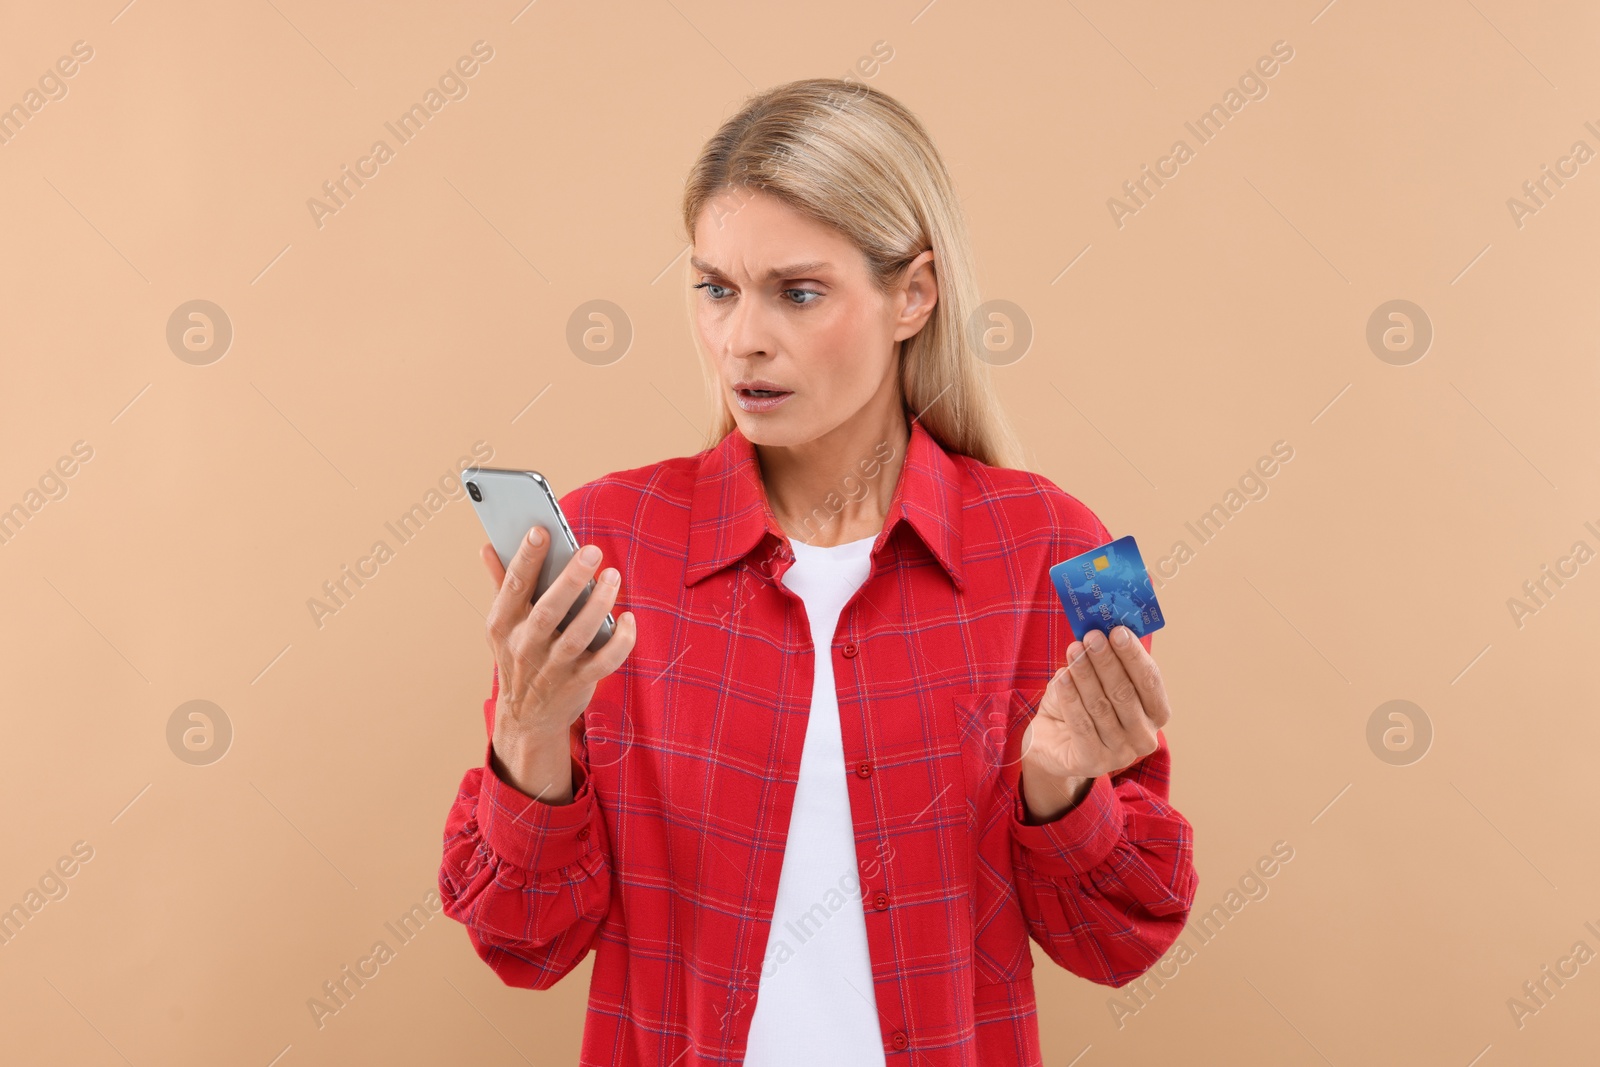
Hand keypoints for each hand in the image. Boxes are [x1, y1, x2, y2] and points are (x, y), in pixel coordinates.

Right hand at [481, 527, 636, 801]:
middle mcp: (525, 645)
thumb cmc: (518, 656)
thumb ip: (501, 584)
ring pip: (578, 635)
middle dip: (570, 579)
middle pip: (549, 610)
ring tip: (613, 576)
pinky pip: (604, 661)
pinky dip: (620, 641)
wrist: (526, 718)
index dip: (526, 557)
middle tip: (592, 550)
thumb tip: (487, 547)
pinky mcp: (578, 682)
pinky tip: (628, 618)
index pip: (513, 586)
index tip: (541, 529)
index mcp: (503, 624)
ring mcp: (552, 667)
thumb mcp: (502, 625)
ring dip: (599, 604)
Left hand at [1019, 625, 1170, 822]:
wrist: (1052, 742)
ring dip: (1085, 675)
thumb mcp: (1097, 679)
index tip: (1117, 631)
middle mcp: (1144, 737)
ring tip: (1073, 650)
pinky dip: (1070, 698)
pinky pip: (1082, 725)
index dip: (1134, 656)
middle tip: (1092, 637)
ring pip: (1101, 707)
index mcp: (1156, 714)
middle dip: (1107, 661)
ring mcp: (1120, 754)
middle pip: (1125, 693)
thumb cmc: (1082, 704)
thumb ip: (1105, 658)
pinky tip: (1061, 677)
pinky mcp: (1092, 762)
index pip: (1150, 681)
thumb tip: (1101, 627)